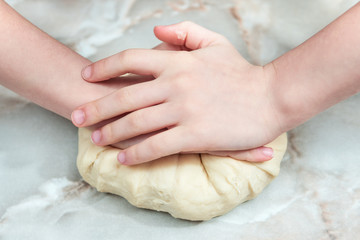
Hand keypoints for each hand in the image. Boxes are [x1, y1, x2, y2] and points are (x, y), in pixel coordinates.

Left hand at [71, 21, 283, 164]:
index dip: (103, 67)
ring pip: (135, 123)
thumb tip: (155, 32)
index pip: (129, 59)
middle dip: (96, 108)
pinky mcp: (194, 135)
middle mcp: (175, 84)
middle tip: (77, 118)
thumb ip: (184, 32)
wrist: (270, 97)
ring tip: (96, 140)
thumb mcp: (214, 43)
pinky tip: (123, 158)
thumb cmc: (241, 73)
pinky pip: (156, 146)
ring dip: (111, 133)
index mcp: (177, 61)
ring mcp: (183, 110)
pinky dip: (136, 153)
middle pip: (123, 96)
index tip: (86, 76)